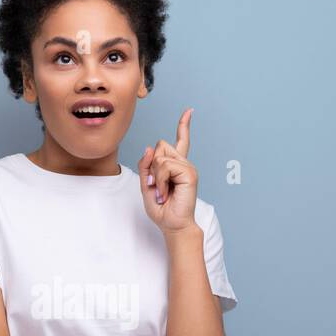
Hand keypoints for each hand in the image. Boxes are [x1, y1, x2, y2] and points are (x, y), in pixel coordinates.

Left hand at [138, 108, 197, 234]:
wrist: (172, 225)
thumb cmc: (161, 209)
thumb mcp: (147, 185)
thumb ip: (146, 166)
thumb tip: (150, 147)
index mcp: (176, 165)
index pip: (180, 141)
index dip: (183, 125)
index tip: (189, 111)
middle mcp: (184, 163)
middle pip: (161, 145)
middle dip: (152, 165)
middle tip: (157, 186)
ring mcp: (188, 167)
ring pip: (161, 156)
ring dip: (156, 176)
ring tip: (163, 192)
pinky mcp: (189, 173)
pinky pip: (165, 166)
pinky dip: (161, 180)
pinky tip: (166, 192)